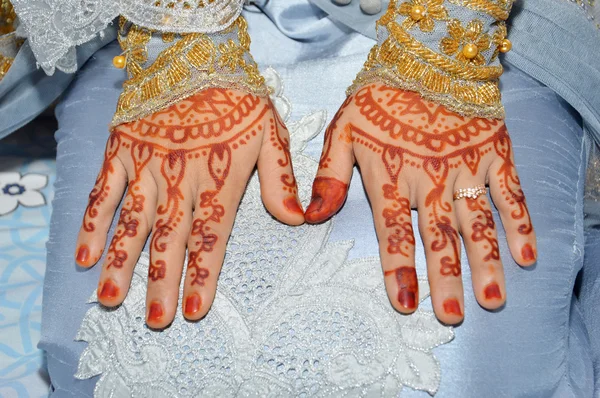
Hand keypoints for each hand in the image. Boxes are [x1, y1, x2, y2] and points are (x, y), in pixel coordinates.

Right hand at [75, 88, 303, 327]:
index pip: (211, 237)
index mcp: (218, 180)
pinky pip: (103, 192)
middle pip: (169, 239)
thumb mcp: (271, 134)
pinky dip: (93, 223)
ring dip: (122, 263)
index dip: (202, 276)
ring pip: (132, 223)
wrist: (197, 56)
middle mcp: (179, 181)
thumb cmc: (238, 98)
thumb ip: (281, 179)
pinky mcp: (122, 152)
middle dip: (161, 283)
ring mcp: (146, 167)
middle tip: (156, 320)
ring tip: (111, 299)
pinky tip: (85, 254)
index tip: (195, 310)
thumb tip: (298, 219)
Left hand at [305, 83, 535, 323]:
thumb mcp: (341, 132)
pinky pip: (510, 192)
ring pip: (478, 221)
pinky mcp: (493, 154)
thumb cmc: (379, 99)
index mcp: (391, 176)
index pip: (394, 231)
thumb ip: (328, 177)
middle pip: (439, 236)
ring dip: (485, 262)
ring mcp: (465, 168)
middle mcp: (430, 179)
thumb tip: (310, 217)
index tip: (405, 303)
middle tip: (452, 316)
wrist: (425, 59)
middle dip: (445, 278)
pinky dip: (520, 223)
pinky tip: (526, 256)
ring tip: (491, 299)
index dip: (398, 268)